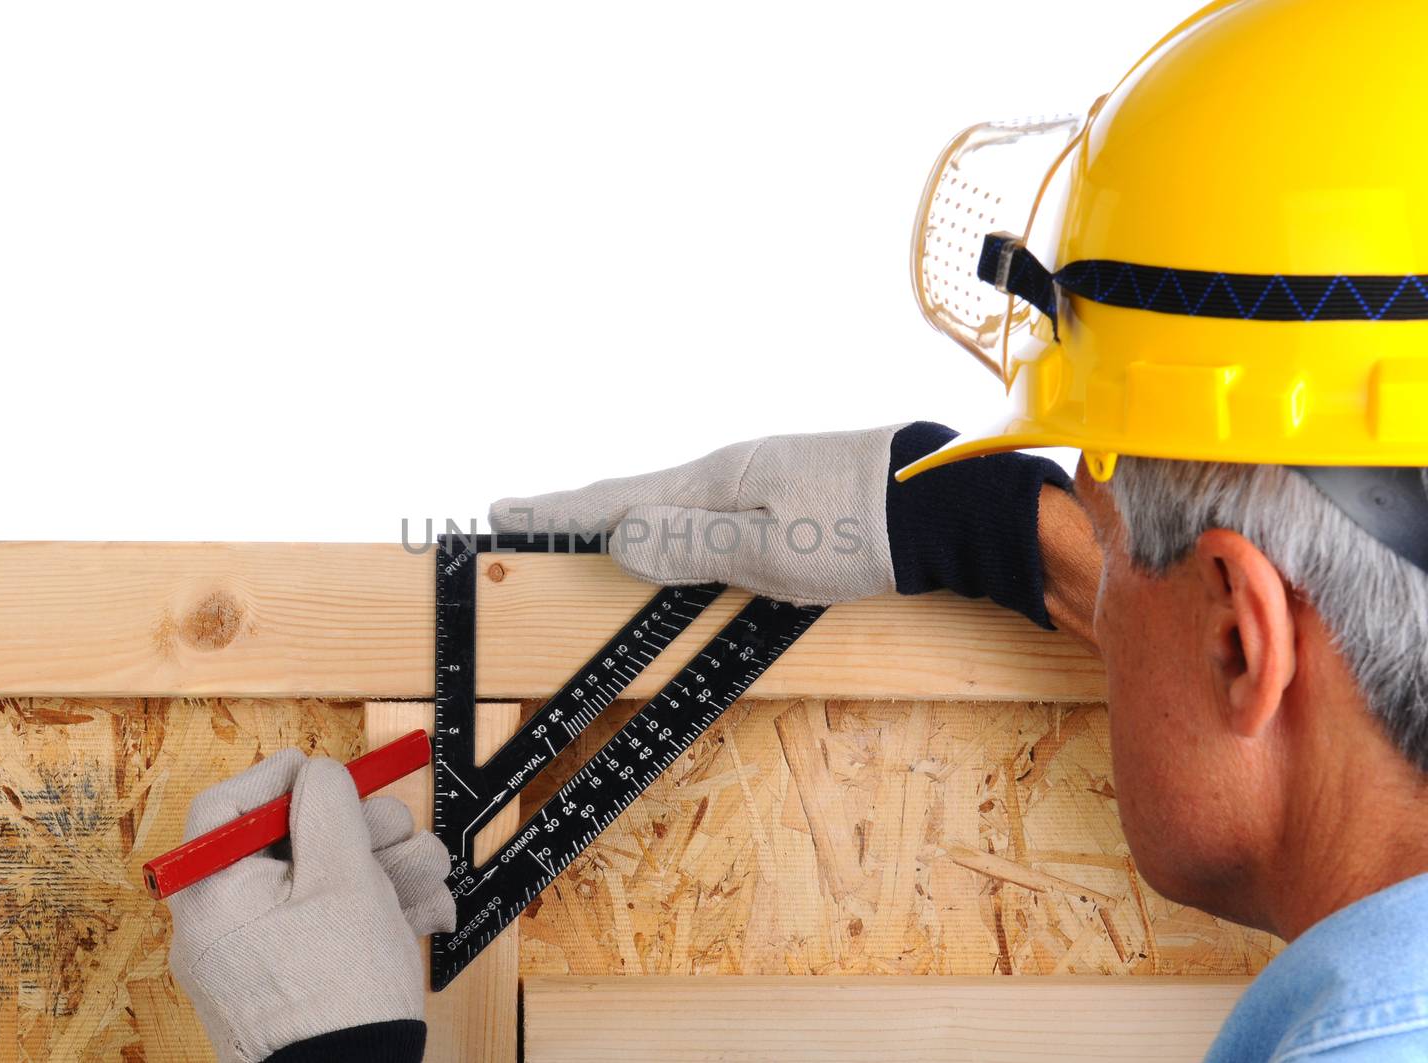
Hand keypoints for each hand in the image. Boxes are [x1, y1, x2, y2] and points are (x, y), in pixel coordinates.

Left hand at [166, 749, 453, 1062]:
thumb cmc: (339, 995)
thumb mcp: (344, 878)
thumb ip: (328, 809)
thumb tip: (318, 774)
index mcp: (212, 895)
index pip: (227, 809)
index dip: (279, 778)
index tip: (324, 769)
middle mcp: (224, 925)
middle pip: (289, 842)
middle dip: (360, 830)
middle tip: (399, 831)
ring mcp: (257, 954)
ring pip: (321, 881)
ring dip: (385, 868)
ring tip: (428, 877)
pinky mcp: (290, 977)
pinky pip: (328, 923)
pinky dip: (376, 910)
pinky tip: (422, 910)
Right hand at [491, 426, 903, 604]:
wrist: (941, 504)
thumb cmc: (859, 532)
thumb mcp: (768, 551)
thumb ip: (691, 546)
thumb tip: (618, 542)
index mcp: (713, 484)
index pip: (614, 502)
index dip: (557, 512)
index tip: (501, 509)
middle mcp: (729, 471)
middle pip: (636, 495)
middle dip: (580, 510)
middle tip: (526, 514)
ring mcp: (761, 475)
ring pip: (674, 499)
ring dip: (626, 513)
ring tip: (590, 524)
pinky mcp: (790, 489)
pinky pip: (709, 504)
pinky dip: (674, 517)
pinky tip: (683, 528)